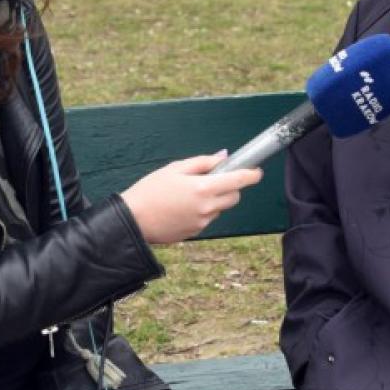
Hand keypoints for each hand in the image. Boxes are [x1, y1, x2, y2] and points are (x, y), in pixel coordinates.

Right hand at [119, 153, 262, 245]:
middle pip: (234, 197)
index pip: (238, 181)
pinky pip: (207, 219)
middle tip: (214, 180)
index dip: (251, 175)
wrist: (133, 220)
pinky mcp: (195, 233)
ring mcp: (202, 223)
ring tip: (189, 194)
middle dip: (230, 187)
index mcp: (203, 188)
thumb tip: (223, 157)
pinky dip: (202, 211)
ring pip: (220, 208)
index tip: (256, 171)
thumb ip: (202, 162)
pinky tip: (182, 207)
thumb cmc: (150, 190)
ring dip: (214, 200)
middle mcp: (207, 208)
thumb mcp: (175, 169)